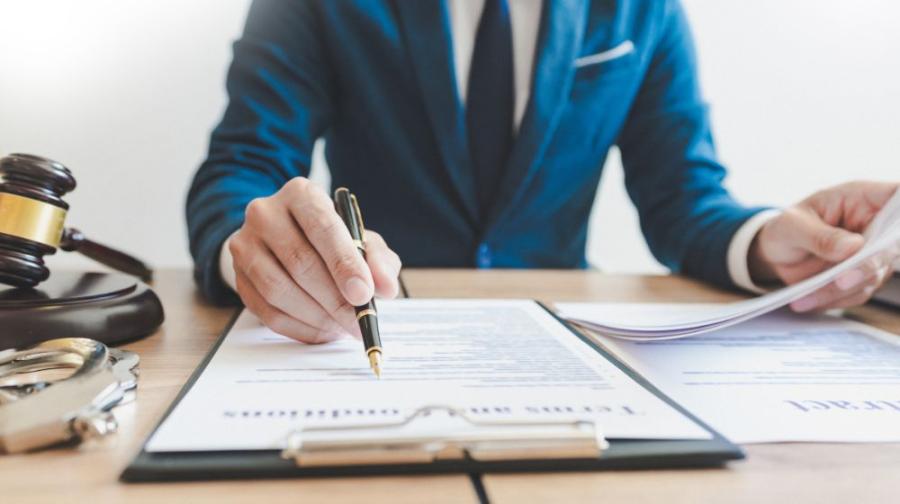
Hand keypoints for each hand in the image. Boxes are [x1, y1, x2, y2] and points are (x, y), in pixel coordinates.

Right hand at [228, 178, 401, 342]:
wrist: (284, 240)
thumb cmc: (330, 239)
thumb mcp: (360, 239)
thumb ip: (378, 259)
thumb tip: (386, 287)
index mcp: (301, 194)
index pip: (322, 227)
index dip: (344, 264)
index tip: (364, 294)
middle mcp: (266, 213)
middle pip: (300, 261)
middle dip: (335, 299)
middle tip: (358, 321)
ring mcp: (245, 244)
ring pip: (279, 289)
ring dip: (316, 316)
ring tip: (342, 326)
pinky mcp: (238, 276)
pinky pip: (266, 311)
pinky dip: (299, 327)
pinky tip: (322, 329)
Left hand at [748, 181, 898, 311]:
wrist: (774, 253)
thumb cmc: (786, 228)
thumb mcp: (792, 225)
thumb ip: (820, 235)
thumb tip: (852, 246)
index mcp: (862, 198)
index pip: (896, 194)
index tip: (891, 233)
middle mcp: (875, 225)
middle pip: (891, 245)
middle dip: (868, 266)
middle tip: (841, 281)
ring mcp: (873, 253)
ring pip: (874, 274)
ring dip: (843, 289)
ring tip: (809, 294)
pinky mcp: (863, 277)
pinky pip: (857, 293)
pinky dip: (833, 299)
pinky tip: (807, 300)